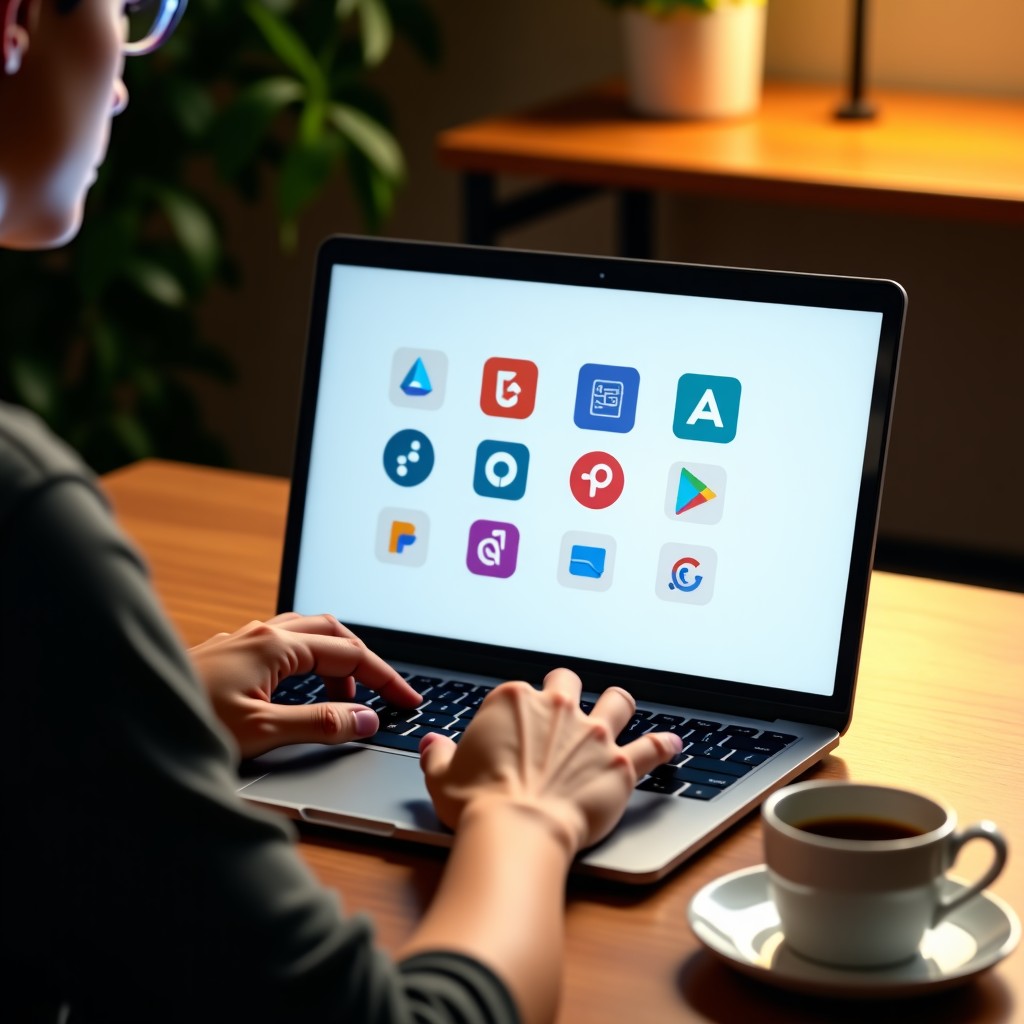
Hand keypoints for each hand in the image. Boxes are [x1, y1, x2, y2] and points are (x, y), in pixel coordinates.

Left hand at [188, 613, 419, 758]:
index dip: (385, 678)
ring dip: (335, 662)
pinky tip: (302, 694)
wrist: (123, 717)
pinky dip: (308, 666)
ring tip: (345, 700)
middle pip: (333, 632)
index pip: (349, 654)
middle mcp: (262, 634)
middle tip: (384, 693)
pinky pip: (284, 647)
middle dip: (364, 662)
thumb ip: (320, 724)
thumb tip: (366, 719)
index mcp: (276, 645)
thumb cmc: (186, 722)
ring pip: (307, 635)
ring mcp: (244, 641)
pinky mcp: (230, 655)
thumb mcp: (263, 731)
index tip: (408, 700)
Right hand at [418, 668, 682, 855]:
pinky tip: (673, 743)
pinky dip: (663, 745)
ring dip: (618, 705)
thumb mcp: (443, 777)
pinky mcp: (619, 764)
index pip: (520, 693)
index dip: (518, 712)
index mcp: (514, 701)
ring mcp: (592, 733)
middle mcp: (558, 708)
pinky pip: (651, 747)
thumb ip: (439, 755)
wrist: (517, 830)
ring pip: (616, 702)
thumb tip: (433, 745)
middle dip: (567, 691)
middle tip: (564, 708)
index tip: (515, 731)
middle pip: (568, 682)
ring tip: (620, 707)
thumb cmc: (479, 804)